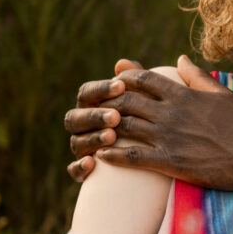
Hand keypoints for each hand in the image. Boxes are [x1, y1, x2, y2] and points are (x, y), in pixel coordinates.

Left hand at [65, 56, 232, 189]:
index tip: (113, 85)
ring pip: (124, 126)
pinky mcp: (170, 161)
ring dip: (105, 128)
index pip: (143, 79)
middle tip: (96, 109)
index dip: (123, 80)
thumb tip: (180, 58)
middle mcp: (171, 112)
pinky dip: (113, 154)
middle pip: (126, 101)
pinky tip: (102, 156)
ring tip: (92, 132)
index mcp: (183, 94)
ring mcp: (169, 137)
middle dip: (108, 103)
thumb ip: (196, 76)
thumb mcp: (221, 94)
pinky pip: (132, 156)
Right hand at [65, 58, 139, 180]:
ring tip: (112, 136)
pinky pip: (74, 170)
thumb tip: (122, 62)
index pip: (86, 93)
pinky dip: (79, 167)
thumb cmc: (150, 119)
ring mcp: (81, 148)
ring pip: (76, 142)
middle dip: (94, 115)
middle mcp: (82, 126)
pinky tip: (92, 163)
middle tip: (116, 116)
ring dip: (92, 138)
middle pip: (75, 117)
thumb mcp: (147, 100)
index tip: (121, 86)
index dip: (101, 89)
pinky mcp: (84, 170)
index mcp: (92, 106)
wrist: (158, 153)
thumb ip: (135, 81)